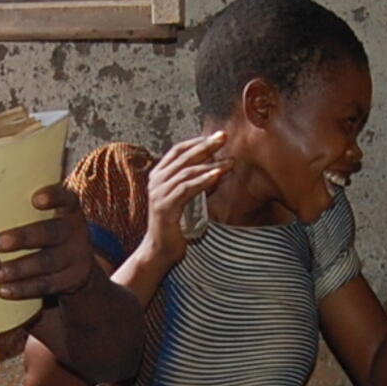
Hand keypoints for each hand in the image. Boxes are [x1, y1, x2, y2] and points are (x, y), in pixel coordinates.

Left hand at [0, 183, 97, 300]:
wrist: (78, 264)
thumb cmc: (48, 233)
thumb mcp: (50, 216)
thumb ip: (27, 209)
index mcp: (70, 211)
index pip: (67, 198)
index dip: (54, 197)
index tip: (35, 200)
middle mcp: (78, 232)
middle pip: (52, 232)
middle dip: (24, 238)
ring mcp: (79, 257)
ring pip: (48, 262)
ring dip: (20, 268)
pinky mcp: (74, 280)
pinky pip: (47, 285)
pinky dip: (24, 289)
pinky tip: (4, 290)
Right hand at [145, 131, 231, 265]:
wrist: (160, 249)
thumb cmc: (177, 226)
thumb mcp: (189, 201)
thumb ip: (198, 185)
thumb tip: (218, 172)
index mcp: (160, 175)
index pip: (178, 151)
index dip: (197, 141)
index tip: (217, 135)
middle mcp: (156, 180)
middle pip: (182, 156)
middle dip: (205, 145)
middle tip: (224, 136)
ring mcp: (159, 192)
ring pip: (186, 171)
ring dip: (210, 164)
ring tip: (229, 161)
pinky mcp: (165, 206)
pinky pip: (186, 189)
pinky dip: (203, 181)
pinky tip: (217, 176)